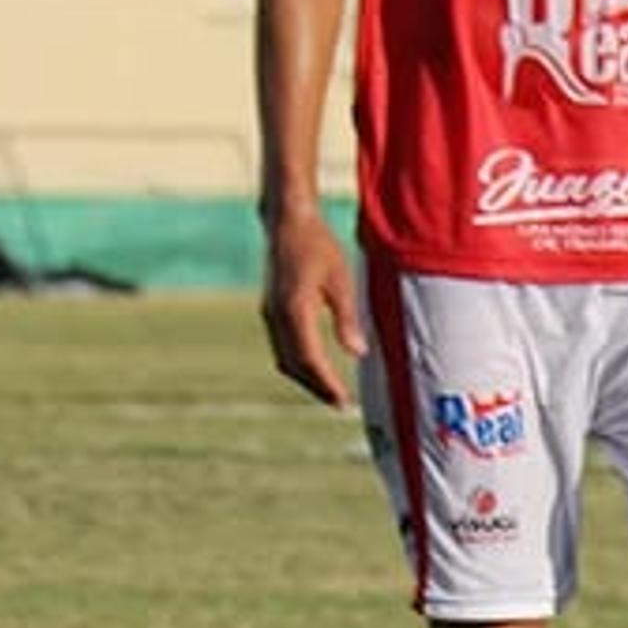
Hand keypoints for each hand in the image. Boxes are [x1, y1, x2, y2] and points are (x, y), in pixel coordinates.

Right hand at [260, 210, 368, 407]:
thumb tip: (357, 354)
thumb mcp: (341, 280)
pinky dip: (298, 362)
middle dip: (317, 387)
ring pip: (284, 358)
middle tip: (341, 404)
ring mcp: (270, 313)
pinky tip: (315, 367)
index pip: (309, 359)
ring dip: (306, 377)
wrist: (287, 223)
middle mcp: (277, 315)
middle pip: (294, 364)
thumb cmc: (319, 246)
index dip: (326, 384)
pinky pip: (282, 345)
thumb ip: (347, 318)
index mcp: (295, 309)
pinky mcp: (271, 309)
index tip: (343, 401)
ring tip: (331, 392)